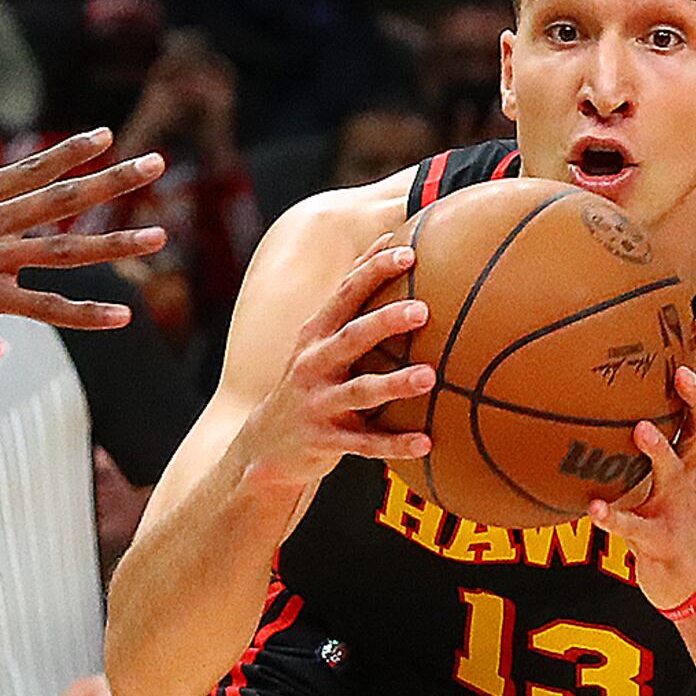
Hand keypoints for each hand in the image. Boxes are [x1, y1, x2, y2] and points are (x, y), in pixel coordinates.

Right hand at [0, 131, 166, 337]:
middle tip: (156, 163)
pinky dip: (84, 313)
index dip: (70, 153)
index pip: (29, 169)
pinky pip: (44, 307)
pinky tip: (120, 316)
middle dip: (112, 180)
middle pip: (61, 196)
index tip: (105, 136)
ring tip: (158, 235)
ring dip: (115, 241)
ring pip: (64, 247)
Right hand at [227, 235, 431, 499]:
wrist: (265, 445)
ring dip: (395, 384)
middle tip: (423, 310)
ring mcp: (319, 404)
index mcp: (316, 336)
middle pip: (352, 337)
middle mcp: (314, 365)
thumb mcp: (319, 344)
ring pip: (360, 392)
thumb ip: (351, 307)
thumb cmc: (310, 382)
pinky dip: (394, 444)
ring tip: (430, 377)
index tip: (408, 252)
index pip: (345, 294)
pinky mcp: (325, 441)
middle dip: (385, 321)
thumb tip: (392, 250)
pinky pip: (364, 444)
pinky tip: (426, 443)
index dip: (374, 271)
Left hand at [581, 318, 695, 609]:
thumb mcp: (649, 475)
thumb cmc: (661, 517)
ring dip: (659, 450)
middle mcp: (686, 473)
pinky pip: (635, 527)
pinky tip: (594, 509)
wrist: (688, 580)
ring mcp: (675, 506)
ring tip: (640, 430)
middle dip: (695, 398)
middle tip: (680, 372)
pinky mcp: (659, 540)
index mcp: (686, 452)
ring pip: (673, 472)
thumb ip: (626, 439)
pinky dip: (615, 518)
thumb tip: (580, 392)